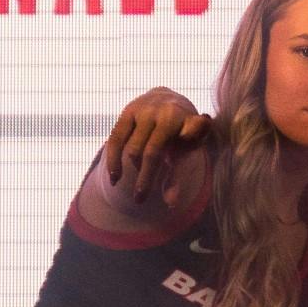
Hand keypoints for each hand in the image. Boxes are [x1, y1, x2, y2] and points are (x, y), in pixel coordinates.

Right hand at [104, 88, 210, 204]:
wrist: (168, 101)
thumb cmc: (181, 136)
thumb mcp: (187, 153)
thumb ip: (179, 176)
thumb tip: (170, 205)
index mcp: (191, 122)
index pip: (194, 131)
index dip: (193, 133)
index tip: (193, 139)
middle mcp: (169, 113)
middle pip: (153, 151)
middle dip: (146, 177)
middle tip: (140, 200)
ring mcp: (147, 110)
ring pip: (134, 149)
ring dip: (134, 170)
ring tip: (139, 187)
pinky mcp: (129, 111)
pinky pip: (116, 139)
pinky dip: (114, 161)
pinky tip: (114, 179)